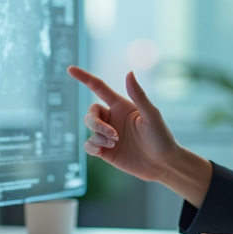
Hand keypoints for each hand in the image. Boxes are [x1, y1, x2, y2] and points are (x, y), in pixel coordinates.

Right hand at [67, 66, 179, 182]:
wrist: (162, 164)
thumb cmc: (161, 137)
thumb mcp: (151, 115)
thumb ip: (138, 95)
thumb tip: (129, 72)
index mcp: (122, 105)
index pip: (98, 88)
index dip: (84, 77)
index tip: (70, 69)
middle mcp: (113, 118)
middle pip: (91, 112)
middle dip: (96, 123)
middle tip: (114, 135)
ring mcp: (108, 135)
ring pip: (89, 129)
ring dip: (99, 136)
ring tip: (115, 143)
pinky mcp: (105, 151)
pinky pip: (88, 145)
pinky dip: (93, 147)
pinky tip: (105, 151)